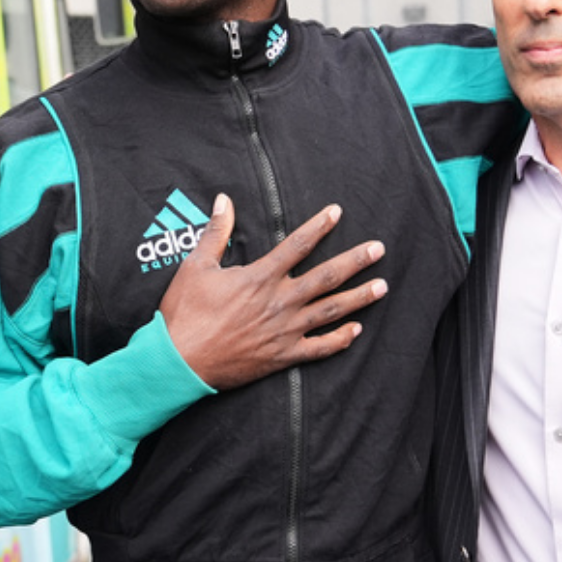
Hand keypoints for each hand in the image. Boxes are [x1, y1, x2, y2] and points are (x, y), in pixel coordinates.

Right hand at [159, 196, 387, 390]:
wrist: (179, 361)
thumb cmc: (184, 313)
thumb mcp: (195, 266)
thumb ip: (216, 232)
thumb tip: (223, 200)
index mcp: (260, 277)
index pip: (297, 245)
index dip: (319, 226)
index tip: (337, 212)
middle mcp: (279, 302)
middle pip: (326, 277)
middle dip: (355, 261)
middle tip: (379, 249)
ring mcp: (285, 331)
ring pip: (331, 311)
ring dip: (359, 298)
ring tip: (382, 287)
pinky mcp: (282, 356)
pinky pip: (320, 348)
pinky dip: (340, 340)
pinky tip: (356, 331)